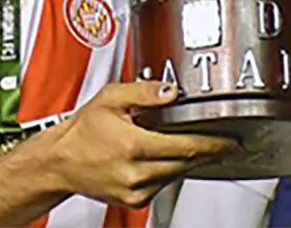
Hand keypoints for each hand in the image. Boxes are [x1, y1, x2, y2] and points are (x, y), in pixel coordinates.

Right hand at [38, 81, 236, 208]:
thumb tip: (171, 90)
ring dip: (187, 160)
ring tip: (185, 144)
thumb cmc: (81, 131)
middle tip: (219, 141)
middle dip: (205, 152)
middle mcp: (135, 172)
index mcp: (132, 145)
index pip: (185, 147)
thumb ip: (144, 91)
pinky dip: (169, 171)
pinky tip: (162, 157)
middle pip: (186, 163)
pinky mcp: (134, 201)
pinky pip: (163, 184)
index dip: (213, 144)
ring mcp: (135, 190)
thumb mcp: (110, 98)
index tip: (230, 141)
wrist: (60, 161)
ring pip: (176, 174)